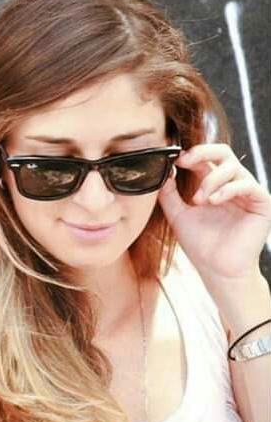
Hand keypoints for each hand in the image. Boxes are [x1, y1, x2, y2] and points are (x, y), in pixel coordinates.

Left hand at [157, 143, 270, 285]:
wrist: (217, 269)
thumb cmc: (200, 244)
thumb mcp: (177, 214)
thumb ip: (168, 193)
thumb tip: (161, 172)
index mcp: (213, 185)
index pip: (205, 158)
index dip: (190, 154)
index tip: (174, 160)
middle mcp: (231, 185)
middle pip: (223, 152)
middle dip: (202, 152)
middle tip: (185, 161)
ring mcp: (248, 193)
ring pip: (232, 168)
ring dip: (210, 180)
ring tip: (198, 200)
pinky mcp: (262, 203)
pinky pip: (247, 185)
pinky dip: (227, 189)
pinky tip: (213, 201)